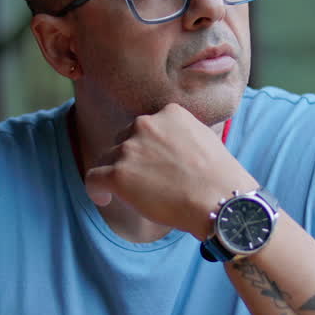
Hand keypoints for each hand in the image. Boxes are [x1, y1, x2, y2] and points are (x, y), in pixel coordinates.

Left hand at [83, 103, 257, 236]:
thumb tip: (169, 147)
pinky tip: (104, 198)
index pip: (146, 126)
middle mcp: (146, 124)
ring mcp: (130, 149)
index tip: (151, 161)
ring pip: (108, 159)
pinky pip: (94, 178)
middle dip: (132, 158)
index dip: (146, 145)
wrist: (220, 201)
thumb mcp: (205, 139)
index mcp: (168, 112)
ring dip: (117, 174)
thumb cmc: (221, 178)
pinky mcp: (118, 174)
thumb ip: (181, 135)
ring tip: (131, 194)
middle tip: (146, 180)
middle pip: (124, 140)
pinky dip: (96, 189)